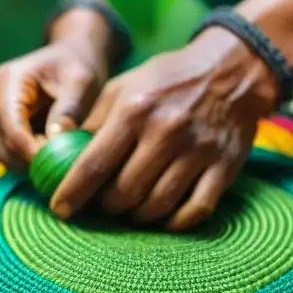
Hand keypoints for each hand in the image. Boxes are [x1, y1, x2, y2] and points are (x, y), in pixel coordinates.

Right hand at [0, 39, 109, 171]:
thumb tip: (56, 142)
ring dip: (24, 163)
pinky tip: (48, 158)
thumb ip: (69, 109)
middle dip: (25, 159)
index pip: (11, 126)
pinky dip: (25, 161)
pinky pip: (7, 153)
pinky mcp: (4, 127)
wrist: (74, 56)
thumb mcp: (81, 81)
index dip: (30, 150)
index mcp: (9, 81)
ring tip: (54, 162)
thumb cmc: (78, 64)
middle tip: (57, 167)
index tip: (55, 165)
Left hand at [50, 27, 277, 230]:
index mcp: (134, 109)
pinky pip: (196, 210)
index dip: (72, 193)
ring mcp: (198, 151)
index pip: (94, 164)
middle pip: (124, 192)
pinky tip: (164, 216)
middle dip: (107, 206)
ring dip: (137, 216)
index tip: (60, 210)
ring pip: (157, 206)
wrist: (232, 70)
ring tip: (130, 209)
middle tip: (103, 204)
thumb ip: (94, 119)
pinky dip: (175, 222)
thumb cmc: (168, 80)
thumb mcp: (125, 86)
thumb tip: (61, 152)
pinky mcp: (225, 167)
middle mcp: (165, 131)